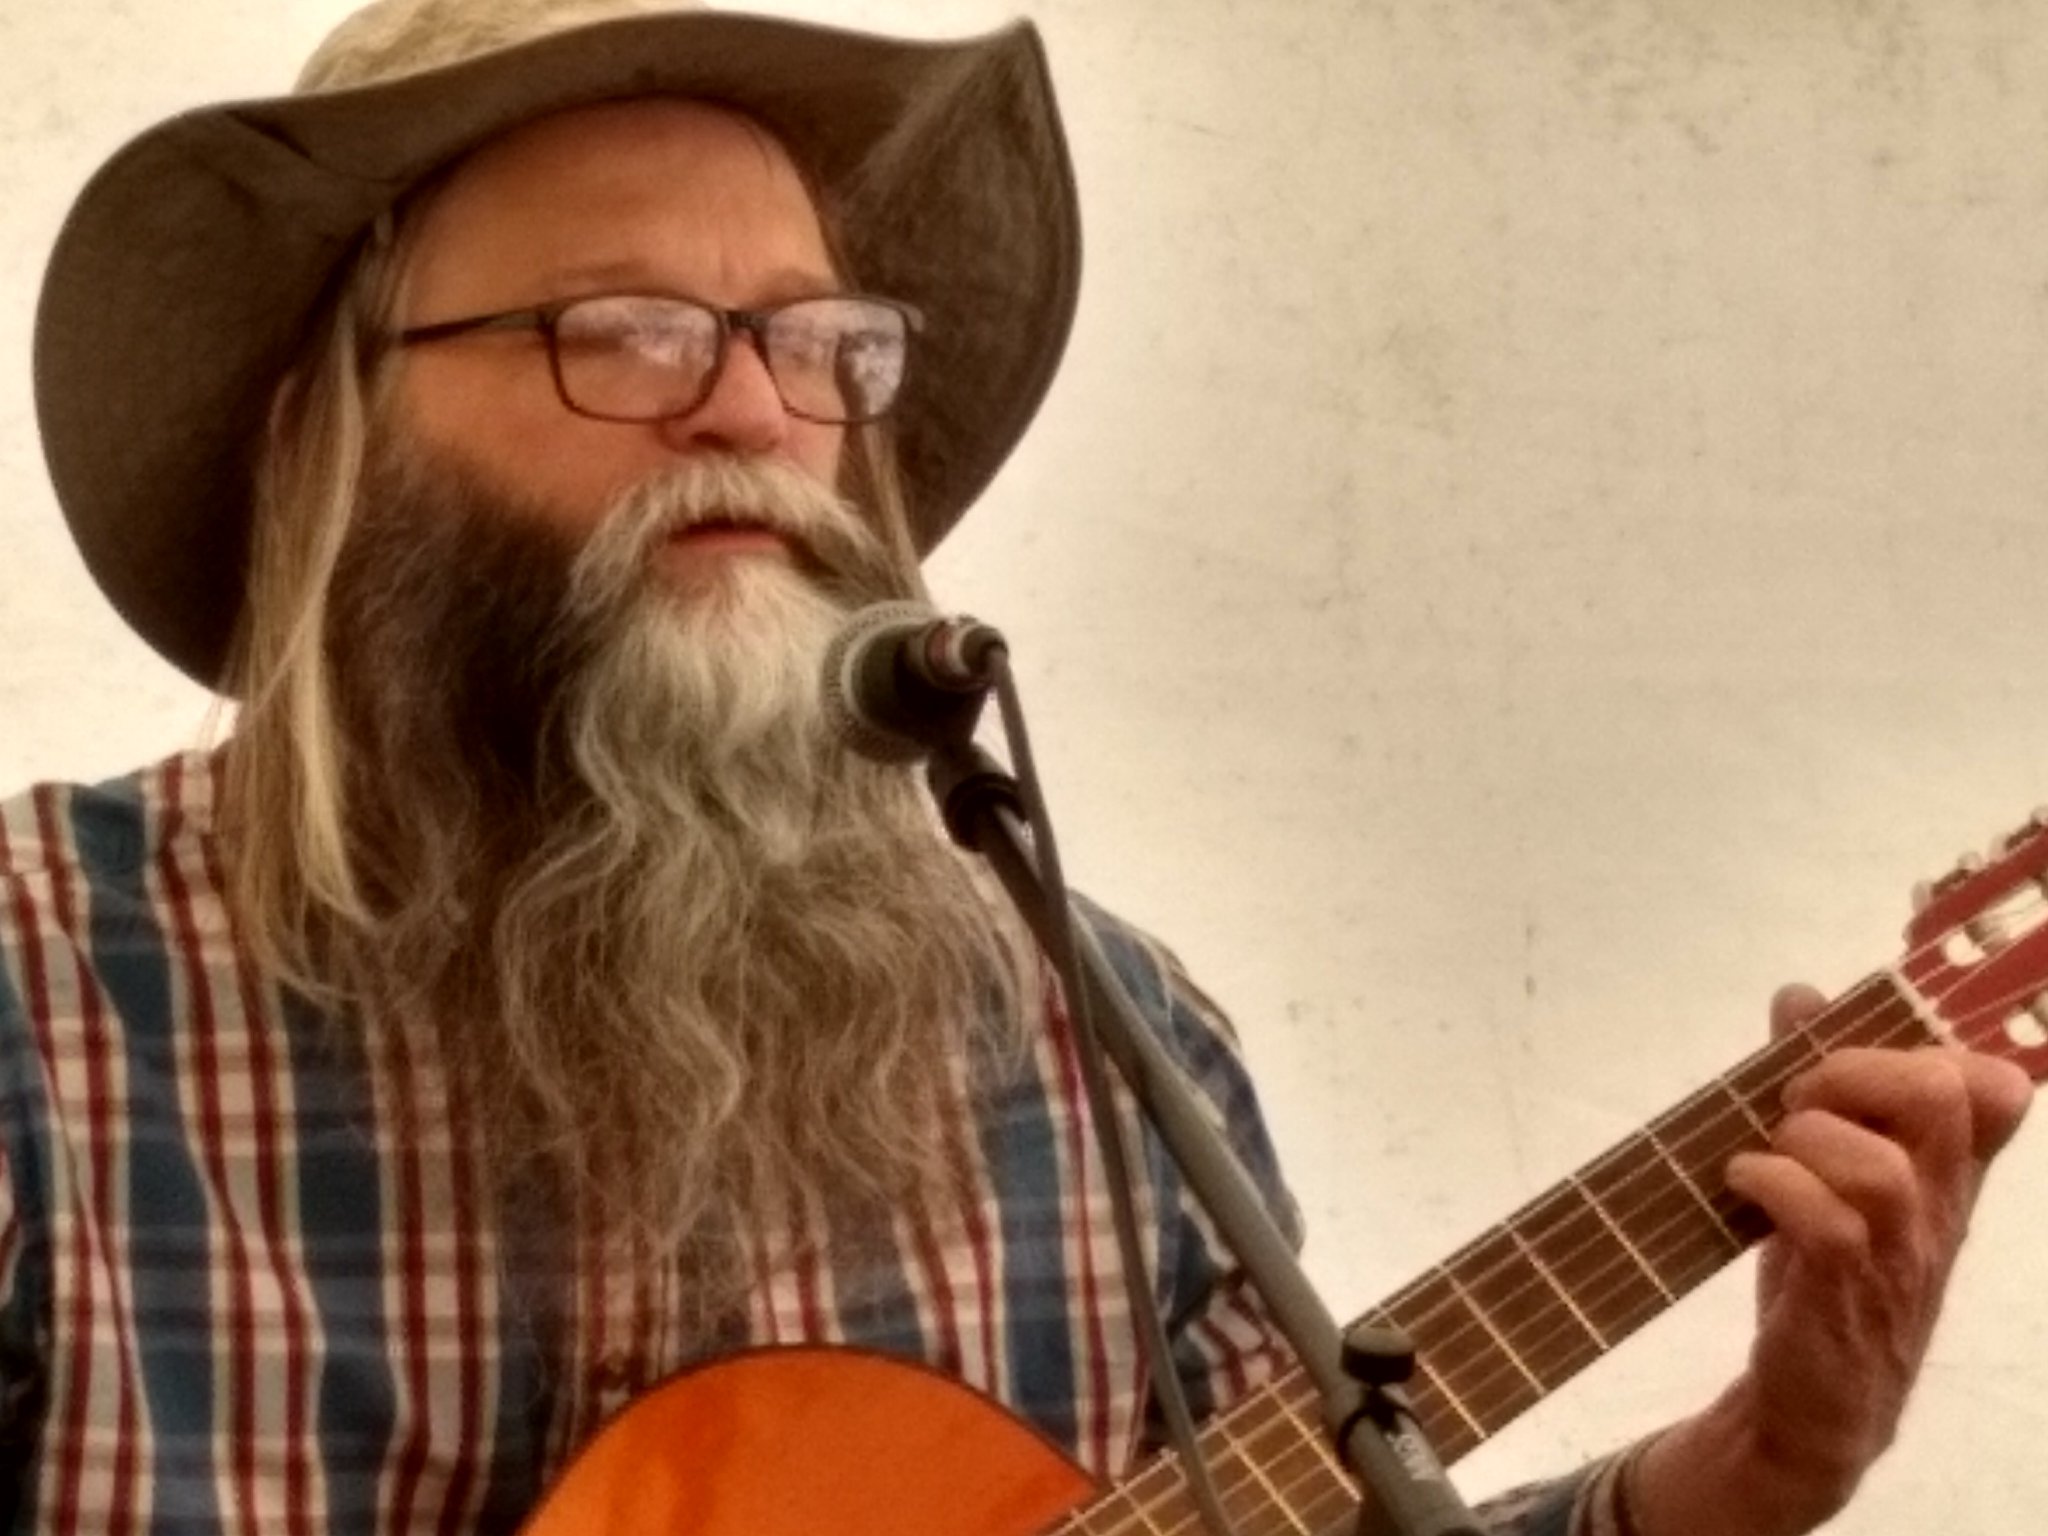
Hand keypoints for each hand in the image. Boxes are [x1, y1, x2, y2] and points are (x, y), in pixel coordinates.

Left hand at [1628, 983, 2032, 1535]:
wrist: (1810, 1410)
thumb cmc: (1822, 1275)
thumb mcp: (1829, 1170)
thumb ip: (1820, 1082)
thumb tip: (1801, 995)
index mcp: (1941, 1173)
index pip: (1996, 1088)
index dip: (1941, 1039)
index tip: (1865, 1037)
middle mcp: (1935, 1209)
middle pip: (1947, 1098)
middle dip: (1855, 1069)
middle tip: (1797, 1097)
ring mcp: (1898, 1258)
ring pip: (1883, 1167)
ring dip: (1805, 1137)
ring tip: (1765, 1148)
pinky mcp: (1844, 1300)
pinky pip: (1829, 1226)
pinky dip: (1773, 1186)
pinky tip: (1741, 1184)